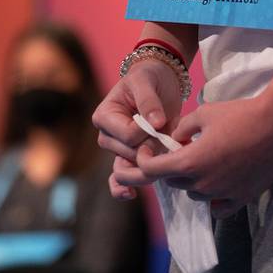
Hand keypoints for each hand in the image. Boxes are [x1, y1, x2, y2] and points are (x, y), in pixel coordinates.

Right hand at [92, 60, 182, 199]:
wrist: (159, 81)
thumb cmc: (149, 77)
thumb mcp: (146, 81)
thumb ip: (149, 101)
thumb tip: (156, 122)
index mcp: (104, 116)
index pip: (128, 137)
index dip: (148, 134)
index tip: (161, 121)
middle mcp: (106, 136)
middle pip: (130, 155)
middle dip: (152, 149)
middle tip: (168, 134)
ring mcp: (118, 149)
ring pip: (131, 169)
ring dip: (150, 166)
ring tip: (165, 160)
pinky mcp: (130, 157)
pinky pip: (122, 178)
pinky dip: (124, 188)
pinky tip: (130, 194)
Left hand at [128, 87, 272, 217]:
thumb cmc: (240, 114)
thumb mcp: (204, 113)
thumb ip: (182, 128)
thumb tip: (174, 139)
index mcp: (190, 162)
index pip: (154, 170)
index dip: (144, 161)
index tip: (147, 152)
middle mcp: (203, 183)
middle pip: (174, 182)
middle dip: (171, 167)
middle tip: (178, 151)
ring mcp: (223, 194)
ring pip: (195, 194)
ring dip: (192, 180)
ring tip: (203, 161)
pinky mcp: (242, 198)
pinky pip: (218, 207)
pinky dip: (213, 198)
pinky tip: (218, 182)